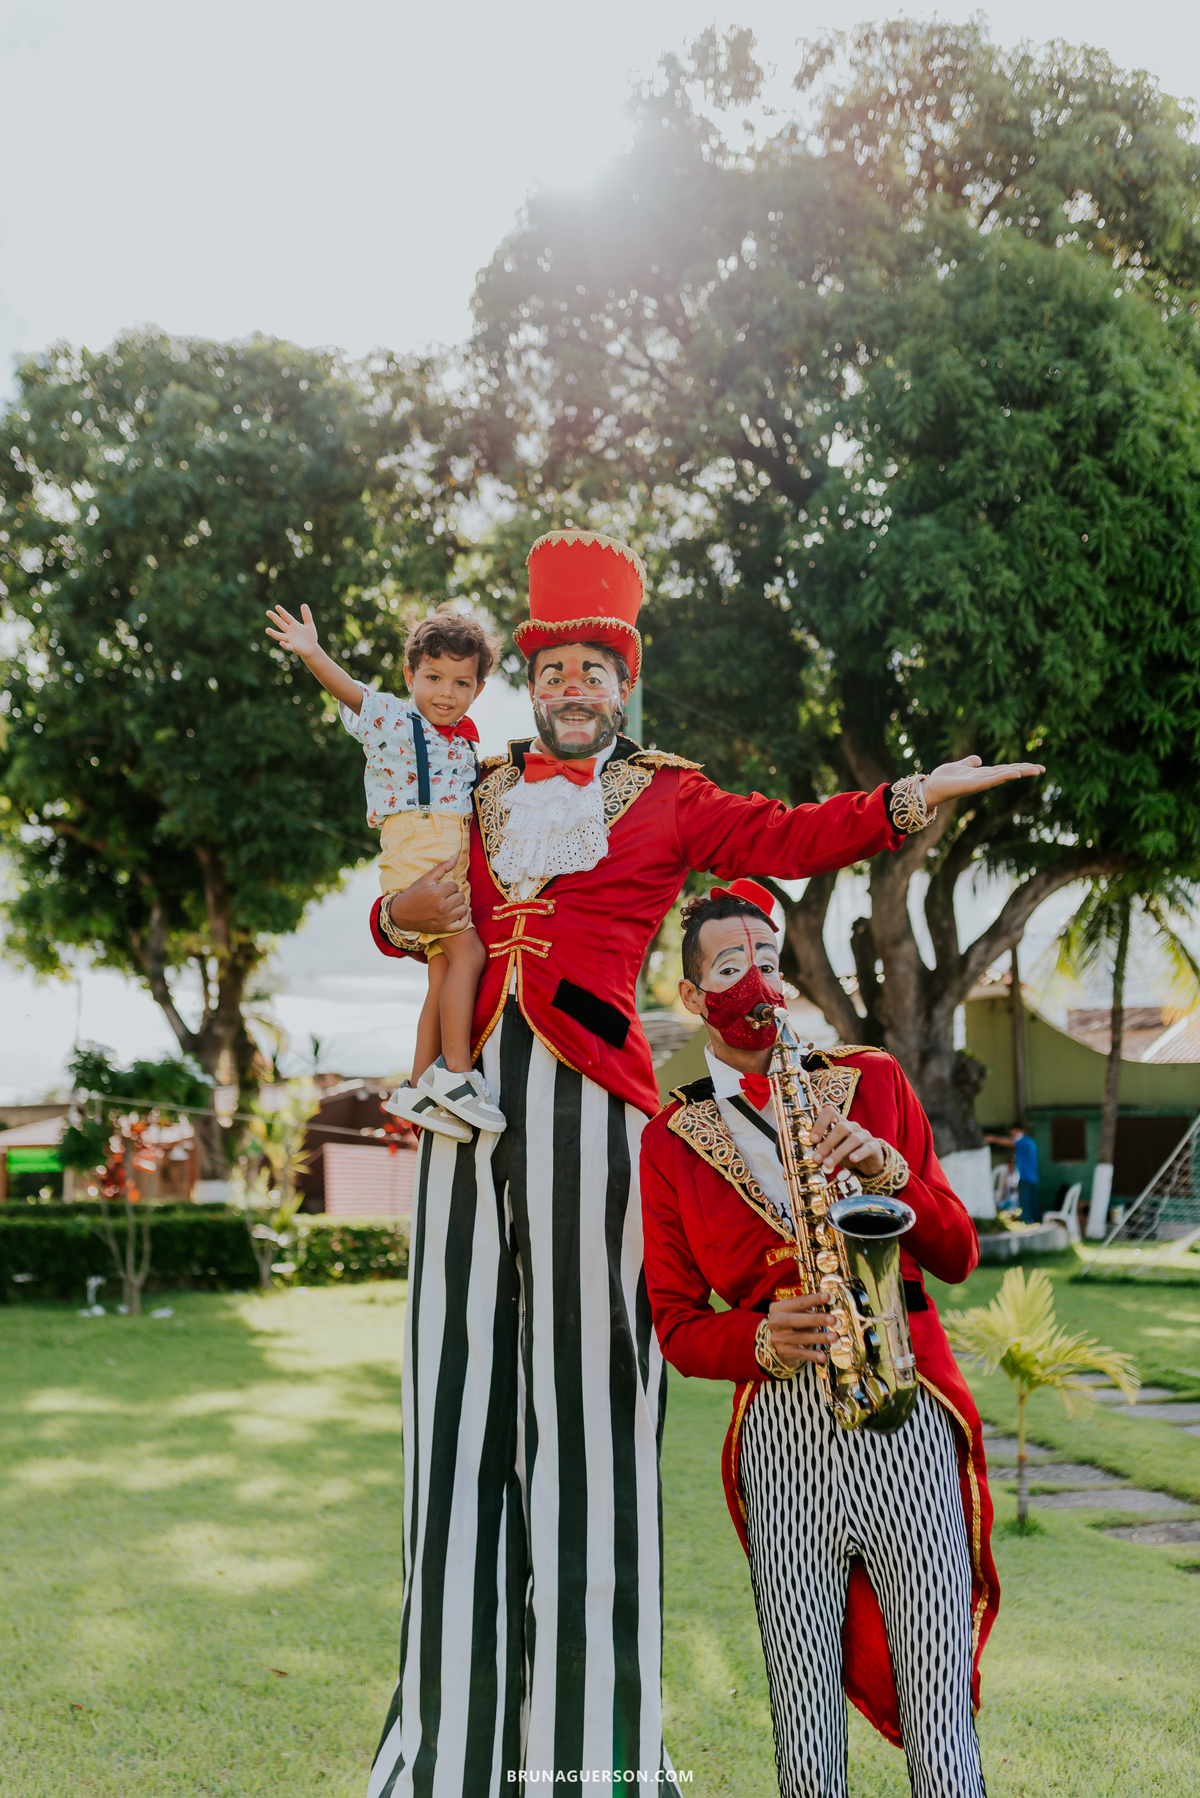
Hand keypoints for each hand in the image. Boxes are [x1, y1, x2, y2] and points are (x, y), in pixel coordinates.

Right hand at [265, 603, 319, 657]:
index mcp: (293, 625)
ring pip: (280, 636)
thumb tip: (303, 604)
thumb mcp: (309, 624)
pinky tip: (281, 643)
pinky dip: (284, 645)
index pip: (286, 617)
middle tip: (267, 612)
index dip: (282, 612)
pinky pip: (287, 646)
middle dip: (274, 618)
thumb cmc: (310, 636)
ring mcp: (290, 639)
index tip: (277, 606)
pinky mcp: (293, 647)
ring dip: (273, 633)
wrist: (312, 648)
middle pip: (281, 624)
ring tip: (267, 630)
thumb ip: (307, 615)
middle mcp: (289, 631)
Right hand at [388, 858, 469, 935]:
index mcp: (436, 893)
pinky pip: (463, 924)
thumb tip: (456, 857)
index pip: (454, 886)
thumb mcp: (426, 879)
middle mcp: (440, 907)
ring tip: (451, 904)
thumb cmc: (413, 894)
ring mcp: (442, 920)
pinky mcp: (443, 929)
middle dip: (454, 895)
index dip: (448, 886)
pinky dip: (466, 918)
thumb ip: (442, 867)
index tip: (440, 889)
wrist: (401, 914)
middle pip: (461, 897)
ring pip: (464, 909)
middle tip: (445, 896)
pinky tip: (463, 912)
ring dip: (459, 905)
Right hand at [767, 1292, 835, 1366]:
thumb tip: (831, 1310)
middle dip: (816, 1319)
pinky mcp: (783, 1352)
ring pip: (800, 1338)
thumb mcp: (796, 1313)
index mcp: (779, 1308)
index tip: (828, 1297)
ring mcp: (778, 1338)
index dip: (814, 1299)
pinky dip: (812, 1355)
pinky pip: (800, 1353)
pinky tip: (823, 1357)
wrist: (774, 1342)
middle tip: (833, 1319)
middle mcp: (775, 1322)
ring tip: (834, 1337)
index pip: (799, 1302)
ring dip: (819, 1338)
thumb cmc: (791, 1323)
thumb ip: (809, 1311)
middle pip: (797, 1320)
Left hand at [809, 1103, 884, 1179]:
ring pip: (853, 1139)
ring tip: (828, 1164)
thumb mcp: (834, 1152)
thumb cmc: (848, 1154)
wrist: (870, 1162)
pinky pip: (867, 1147)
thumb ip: (825, 1152)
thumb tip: (812, 1157)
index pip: (830, 1112)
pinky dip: (859, 1153)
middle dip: (827, 1144)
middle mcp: (853, 1126)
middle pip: (840, 1128)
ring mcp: (864, 1135)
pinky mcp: (874, 1146)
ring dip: (838, 1152)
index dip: (820, 1123)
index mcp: (840, 1123)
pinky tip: (852, 1159)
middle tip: (817, 1158)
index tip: (812, 1140)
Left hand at [922, 754, 1043, 808]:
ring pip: (1004, 775)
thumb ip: (969, 762)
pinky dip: (1004, 776)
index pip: (1005, 769)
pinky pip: (992, 779)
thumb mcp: (960, 765)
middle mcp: (985, 779)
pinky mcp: (974, 785)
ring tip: (1036, 769)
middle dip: (1025, 770)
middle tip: (1043, 768)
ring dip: (1020, 772)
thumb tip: (979, 759)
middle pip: (1009, 772)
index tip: (1035, 766)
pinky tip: (1015, 773)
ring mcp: (981, 782)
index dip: (1020, 766)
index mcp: (983, 774)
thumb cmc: (944, 778)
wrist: (932, 787)